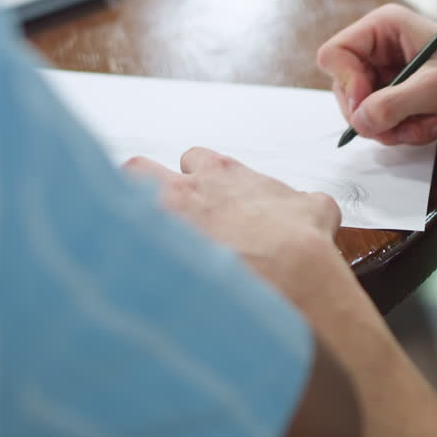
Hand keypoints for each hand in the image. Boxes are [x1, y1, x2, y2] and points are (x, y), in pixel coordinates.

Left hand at [124, 148, 347, 305]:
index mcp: (223, 175)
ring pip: (120, 200)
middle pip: (141, 170)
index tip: (200, 198)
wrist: (291, 277)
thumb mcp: (316, 211)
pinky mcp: (152, 256)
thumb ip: (303, 203)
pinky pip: (120, 251)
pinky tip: (130, 277)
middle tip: (154, 214)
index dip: (194, 178)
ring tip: (130, 240)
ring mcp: (165, 221)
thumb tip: (308, 209)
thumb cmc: (301, 245)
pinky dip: (122, 261)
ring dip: (123, 216)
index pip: (192, 159)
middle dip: (143, 187)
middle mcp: (187, 191)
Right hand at [317, 4, 436, 143]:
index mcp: (385, 27)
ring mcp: (390, 77)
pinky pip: (382, 126)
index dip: (347, 84)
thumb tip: (360, 121)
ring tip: (427, 124)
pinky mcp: (401, 100)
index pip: (335, 55)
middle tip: (401, 123)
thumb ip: (392, 104)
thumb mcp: (436, 87)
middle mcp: (382, 50)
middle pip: (345, 90)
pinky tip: (433, 126)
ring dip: (393, 129)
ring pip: (362, 114)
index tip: (371, 104)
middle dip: (375, 114)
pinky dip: (404, 134)